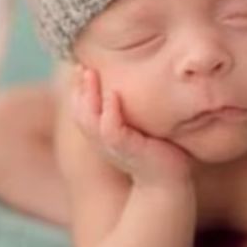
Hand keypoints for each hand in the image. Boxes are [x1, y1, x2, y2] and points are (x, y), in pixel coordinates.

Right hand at [70, 65, 195, 186]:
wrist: (169, 182)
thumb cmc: (157, 151)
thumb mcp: (140, 125)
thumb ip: (132, 108)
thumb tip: (132, 80)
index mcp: (102, 133)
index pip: (81, 108)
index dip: (77, 87)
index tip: (79, 64)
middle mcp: (103, 140)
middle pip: (79, 111)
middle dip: (78, 87)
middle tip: (80, 64)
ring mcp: (113, 147)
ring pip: (90, 120)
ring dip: (89, 96)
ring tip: (90, 73)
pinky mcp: (129, 151)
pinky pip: (112, 131)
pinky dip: (111, 113)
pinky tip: (114, 95)